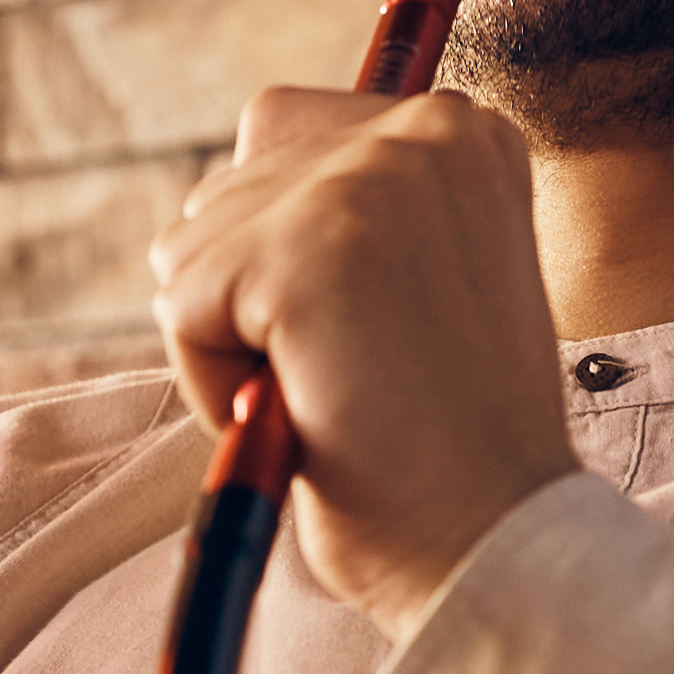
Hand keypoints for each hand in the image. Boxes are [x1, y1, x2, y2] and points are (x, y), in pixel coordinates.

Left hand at [146, 87, 580, 624]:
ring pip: (192, 252)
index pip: (280, 135)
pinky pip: (181, 309)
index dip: (284, 258)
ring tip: (338, 395)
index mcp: (459, 130)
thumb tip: (219, 196)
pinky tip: (310, 414)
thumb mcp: (416, 278)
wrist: (492, 542)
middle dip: (253, 303)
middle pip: (224, 192)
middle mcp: (423, 130)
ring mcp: (365, 182)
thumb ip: (347, 209)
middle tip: (359, 377)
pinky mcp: (304, 251)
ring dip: (233, 345)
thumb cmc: (443, 442)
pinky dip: (217, 385)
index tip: (378, 333)